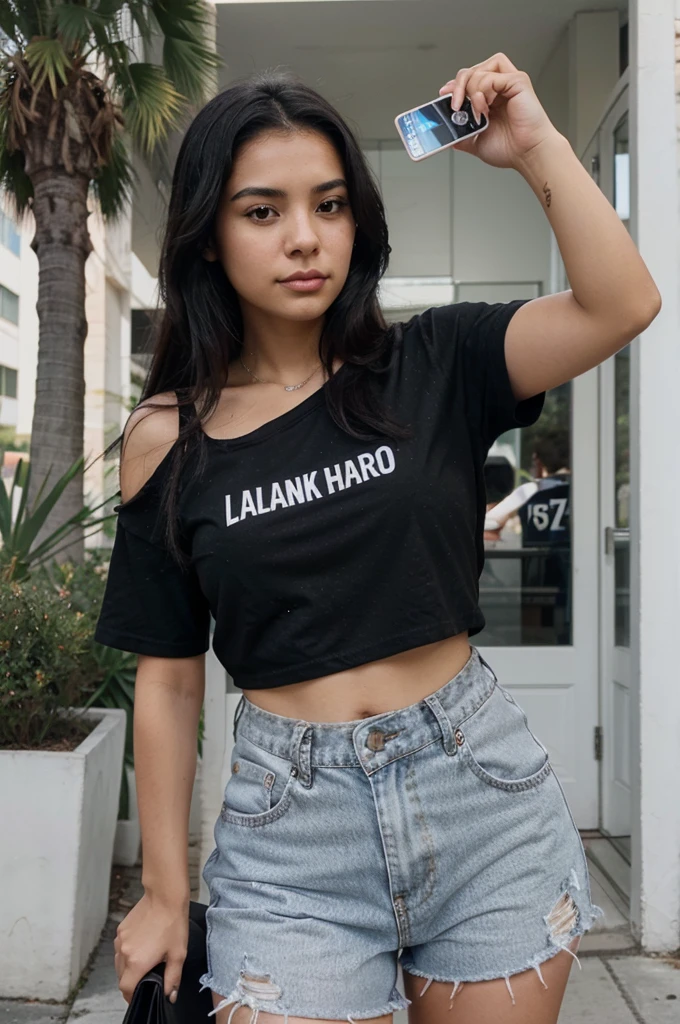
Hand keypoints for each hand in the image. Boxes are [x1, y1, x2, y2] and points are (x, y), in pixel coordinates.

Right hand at [113, 892, 188, 1003]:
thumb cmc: (173, 923)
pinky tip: (142, 945)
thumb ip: (173, 978)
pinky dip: (127, 952)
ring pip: (119, 962)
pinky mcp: (121, 929)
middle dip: (131, 981)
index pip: (126, 988)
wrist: (165, 896)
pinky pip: (120, 947)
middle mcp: (124, 952)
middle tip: (145, 977)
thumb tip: (170, 995)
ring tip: (144, 961)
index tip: (139, 995)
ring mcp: (120, 939)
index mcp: (136, 962)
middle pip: (121, 977)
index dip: (132, 995)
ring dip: (128, 967)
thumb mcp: (178, 954)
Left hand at [438, 52, 560, 169]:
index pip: (469, 79)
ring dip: (471, 90)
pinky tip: (487, 106)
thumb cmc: (510, 149)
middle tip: (455, 105)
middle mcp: (500, 88)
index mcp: (491, 99)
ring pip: (480, 69)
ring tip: (479, 112)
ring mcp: (509, 82)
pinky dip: (483, 89)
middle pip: (472, 70)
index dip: (455, 84)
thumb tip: (447, 130)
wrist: (527, 154)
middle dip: (458, 85)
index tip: (444, 94)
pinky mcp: (518, 81)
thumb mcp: (476, 142)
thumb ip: (462, 133)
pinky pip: (491, 75)